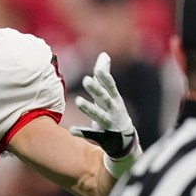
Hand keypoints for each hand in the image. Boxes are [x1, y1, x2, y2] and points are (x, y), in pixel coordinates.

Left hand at [72, 53, 139, 177]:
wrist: (124, 140)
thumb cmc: (113, 110)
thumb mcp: (111, 94)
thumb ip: (105, 76)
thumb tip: (103, 55)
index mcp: (115, 99)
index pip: (111, 87)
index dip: (105, 78)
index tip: (98, 69)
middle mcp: (113, 111)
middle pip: (105, 99)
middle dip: (96, 90)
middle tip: (86, 80)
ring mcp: (109, 124)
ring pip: (99, 116)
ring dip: (89, 108)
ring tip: (78, 101)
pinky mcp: (103, 136)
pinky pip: (91, 135)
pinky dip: (82, 132)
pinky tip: (72, 130)